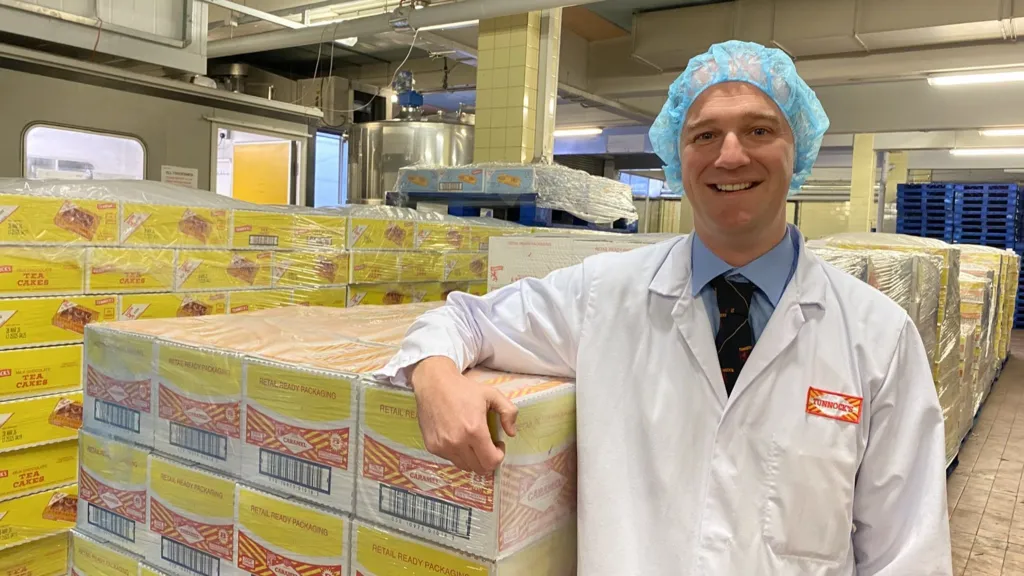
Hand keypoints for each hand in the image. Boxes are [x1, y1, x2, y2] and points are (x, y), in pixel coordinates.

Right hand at [410, 357, 517, 473]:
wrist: (433, 384)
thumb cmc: (463, 389)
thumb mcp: (492, 394)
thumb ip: (509, 412)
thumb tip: (511, 433)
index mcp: (474, 430)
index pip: (491, 462)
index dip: (499, 456)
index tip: (498, 444)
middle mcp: (457, 442)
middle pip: (479, 468)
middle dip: (488, 459)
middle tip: (487, 444)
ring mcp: (443, 446)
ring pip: (465, 466)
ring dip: (473, 458)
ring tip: (472, 441)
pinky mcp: (432, 447)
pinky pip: (451, 459)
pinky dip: (458, 454)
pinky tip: (458, 437)